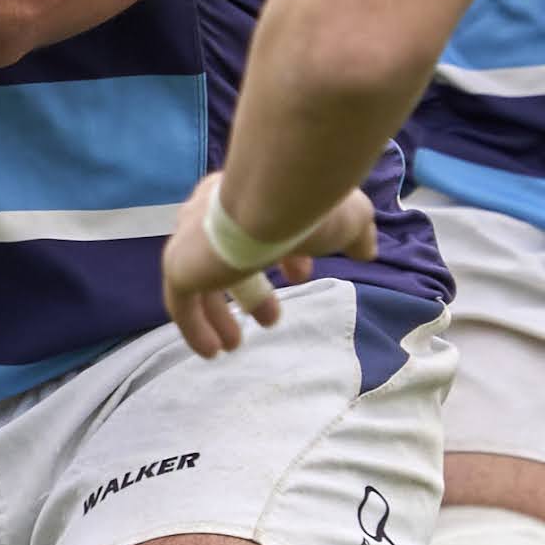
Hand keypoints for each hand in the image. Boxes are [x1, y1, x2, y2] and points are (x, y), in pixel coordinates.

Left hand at [161, 171, 380, 356]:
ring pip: (201, 282)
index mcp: (247, 192)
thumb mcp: (348, 218)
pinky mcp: (180, 266)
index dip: (281, 253)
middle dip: (249, 289)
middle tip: (270, 318)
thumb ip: (354, 233)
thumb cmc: (312, 204)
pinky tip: (212, 352)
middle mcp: (210, 211)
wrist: (277, 196)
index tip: (302, 275)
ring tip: (234, 345)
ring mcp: (190, 240)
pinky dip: (196, 328)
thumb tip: (365, 250)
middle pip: (223, 256)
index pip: (257, 225)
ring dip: (219, 313)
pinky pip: (182, 304)